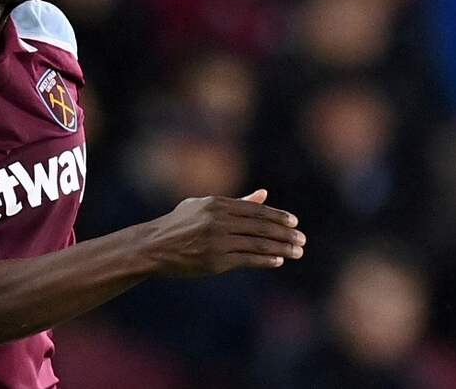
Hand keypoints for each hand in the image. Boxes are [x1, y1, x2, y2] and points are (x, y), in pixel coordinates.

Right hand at [147, 189, 305, 276]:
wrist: (154, 246)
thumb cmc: (179, 224)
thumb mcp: (203, 206)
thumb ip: (236, 201)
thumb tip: (264, 194)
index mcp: (217, 204)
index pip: (256, 210)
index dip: (278, 217)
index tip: (294, 223)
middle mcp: (219, 220)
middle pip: (261, 227)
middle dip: (285, 234)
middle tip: (302, 239)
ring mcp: (218, 241)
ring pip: (258, 244)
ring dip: (281, 248)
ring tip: (297, 252)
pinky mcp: (216, 260)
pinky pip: (248, 259)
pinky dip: (265, 260)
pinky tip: (278, 261)